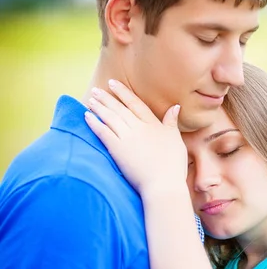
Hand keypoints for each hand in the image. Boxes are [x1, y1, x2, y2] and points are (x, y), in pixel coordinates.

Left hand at [85, 80, 187, 195]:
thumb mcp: (176, 140)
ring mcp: (127, 137)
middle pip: (120, 108)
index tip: (113, 84)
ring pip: (110, 117)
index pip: (136, 103)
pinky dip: (94, 123)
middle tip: (97, 90)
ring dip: (99, 107)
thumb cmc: (173, 166)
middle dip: (107, 98)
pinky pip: (103, 132)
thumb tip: (174, 107)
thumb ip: (172, 123)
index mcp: (153, 124)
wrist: (163, 184)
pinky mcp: (117, 149)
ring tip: (91, 99)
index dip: (123, 93)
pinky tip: (87, 116)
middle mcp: (139, 127)